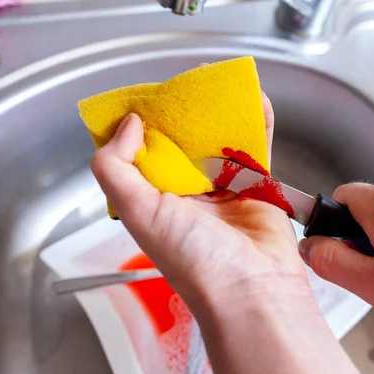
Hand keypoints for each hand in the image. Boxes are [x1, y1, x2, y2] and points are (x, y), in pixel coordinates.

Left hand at [90, 92, 309, 308]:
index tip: (147, 98)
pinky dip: (257, 124)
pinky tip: (255, 101)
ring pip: (220, 141)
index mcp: (154, 202)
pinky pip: (256, 149)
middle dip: (185, 112)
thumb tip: (127, 126)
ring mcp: (224, 190)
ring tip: (220, 83)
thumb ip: (116, 168)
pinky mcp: (256, 189)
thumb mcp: (138, 213)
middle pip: (183, 142)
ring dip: (221, 113)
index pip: (142, 154)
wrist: (251, 290)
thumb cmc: (195, 262)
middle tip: (189, 83)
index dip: (142, 125)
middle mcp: (187, 195)